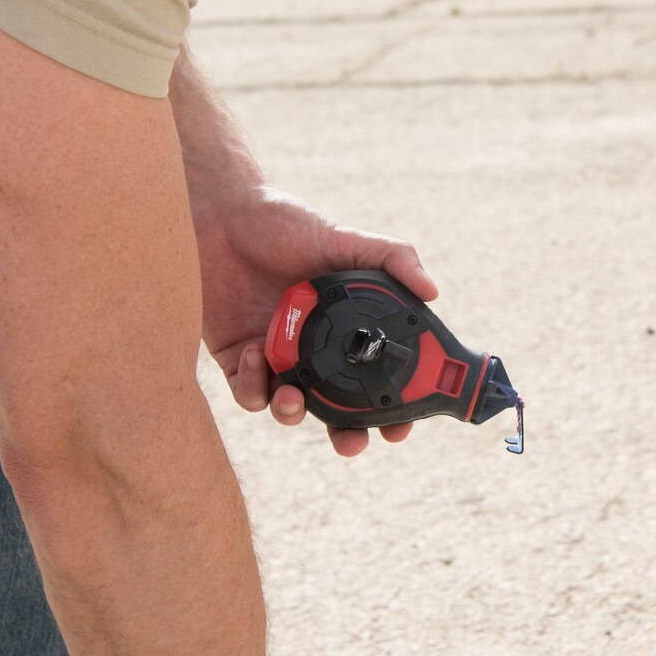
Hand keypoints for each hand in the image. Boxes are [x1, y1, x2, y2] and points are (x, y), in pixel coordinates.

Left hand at [193, 184, 436, 456]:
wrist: (223, 214)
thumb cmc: (284, 223)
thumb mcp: (344, 238)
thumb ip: (393, 258)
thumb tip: (433, 292)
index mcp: (343, 329)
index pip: (374, 378)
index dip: (391, 408)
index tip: (401, 426)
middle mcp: (312, 349)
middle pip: (336, 410)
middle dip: (347, 436)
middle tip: (351, 441)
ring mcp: (274, 357)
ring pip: (290, 410)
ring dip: (293, 415)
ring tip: (292, 398)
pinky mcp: (237, 359)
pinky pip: (248, 393)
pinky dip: (254, 386)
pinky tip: (257, 352)